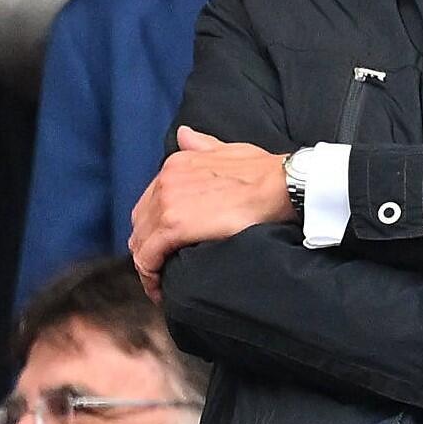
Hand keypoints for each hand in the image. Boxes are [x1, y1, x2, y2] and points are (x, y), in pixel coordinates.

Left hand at [130, 126, 292, 296]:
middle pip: (140, 224)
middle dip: (148, 248)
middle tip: (163, 271)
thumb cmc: (265, 171)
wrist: (282, 184)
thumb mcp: (229, 150)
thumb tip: (184, 134)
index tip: (167, 249)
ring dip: (148, 266)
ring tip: (162, 285)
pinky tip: (161, 290)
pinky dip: (150, 275)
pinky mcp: (173, 226)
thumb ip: (203, 145)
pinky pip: (148, 257)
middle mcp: (165, 181)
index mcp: (176, 164)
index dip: (154, 229)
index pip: (150, 203)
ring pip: (140, 243)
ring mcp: (167, 202)